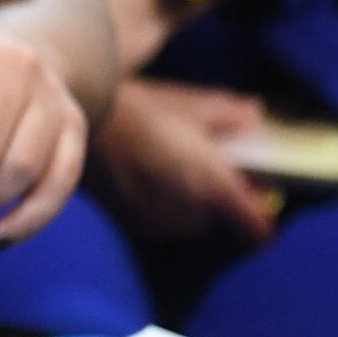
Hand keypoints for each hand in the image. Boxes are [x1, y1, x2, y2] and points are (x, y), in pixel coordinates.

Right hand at [90, 77, 277, 246]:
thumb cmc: (138, 108)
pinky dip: (166, 210)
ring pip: (195, 227)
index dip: (261, 215)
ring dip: (194, 208)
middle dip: (223, 204)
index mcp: (213, 185)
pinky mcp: (134, 225)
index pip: (258, 232)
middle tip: (207, 169)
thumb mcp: (191, 105)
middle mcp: (190, 212)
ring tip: (173, 173)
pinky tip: (149, 180)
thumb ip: (233, 115)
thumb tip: (256, 117)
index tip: (252, 195)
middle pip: (226, 227)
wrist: (76, 121)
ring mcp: (160, 223)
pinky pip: (166, 226)